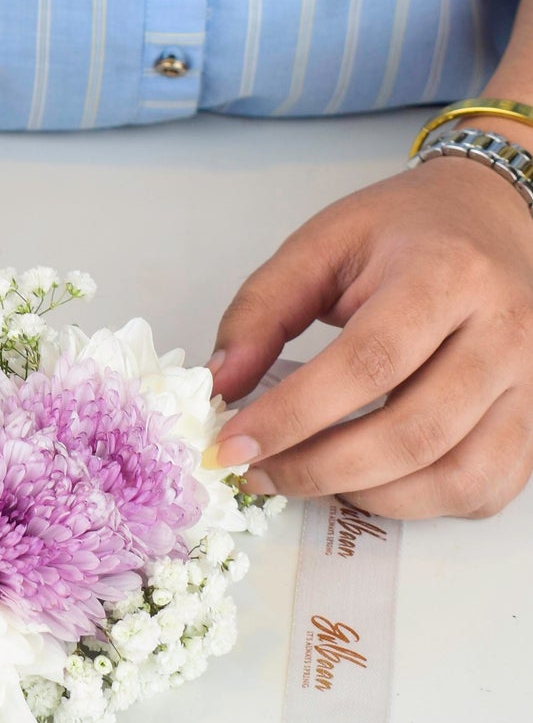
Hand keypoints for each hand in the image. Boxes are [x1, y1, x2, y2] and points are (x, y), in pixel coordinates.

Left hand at [207, 153, 532, 518]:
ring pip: (456, 476)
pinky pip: (484, 489)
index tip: (233, 444)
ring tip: (305, 478)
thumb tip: (220, 385)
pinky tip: (367, 481)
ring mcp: (528, 383)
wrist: (494, 218)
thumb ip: (260, 311)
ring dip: (367, 495)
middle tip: (257, 473)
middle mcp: (503, 333)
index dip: (294, 415)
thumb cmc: (402, 233)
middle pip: (413, 433)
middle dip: (319, 469)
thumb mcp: (320, 246)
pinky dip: (419, 504)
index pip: (367, 363)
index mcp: (445, 275)